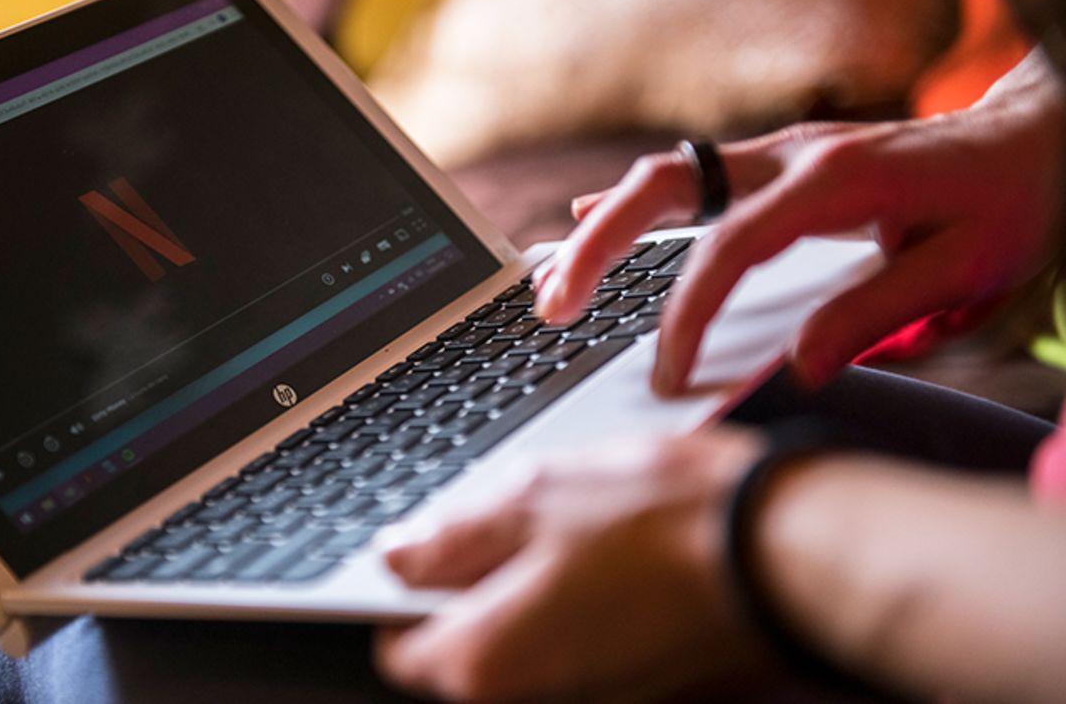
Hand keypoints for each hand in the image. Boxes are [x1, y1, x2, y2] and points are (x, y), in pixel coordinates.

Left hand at [375, 430, 763, 701]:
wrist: (783, 545)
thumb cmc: (666, 520)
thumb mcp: (532, 499)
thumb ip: (452, 538)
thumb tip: (400, 556)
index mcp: (486, 660)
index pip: (404, 646)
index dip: (409, 591)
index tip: (431, 550)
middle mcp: (534, 697)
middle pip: (471, 645)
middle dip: (481, 582)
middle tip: (518, 518)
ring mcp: (590, 693)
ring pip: (531, 637)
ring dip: (536, 583)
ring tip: (580, 524)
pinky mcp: (637, 680)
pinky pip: (583, 639)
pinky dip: (584, 598)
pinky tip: (617, 548)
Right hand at [534, 50, 1065, 393]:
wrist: (1040, 135)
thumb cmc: (1009, 202)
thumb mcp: (963, 272)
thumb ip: (875, 315)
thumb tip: (797, 366)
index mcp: (834, 181)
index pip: (730, 248)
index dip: (687, 311)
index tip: (665, 370)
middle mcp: (793, 157)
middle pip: (666, 185)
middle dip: (597, 244)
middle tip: (552, 306)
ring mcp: (780, 154)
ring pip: (667, 176)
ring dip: (603, 225)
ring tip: (554, 280)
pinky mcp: (779, 165)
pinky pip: (689, 178)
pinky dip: (635, 206)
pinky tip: (593, 223)